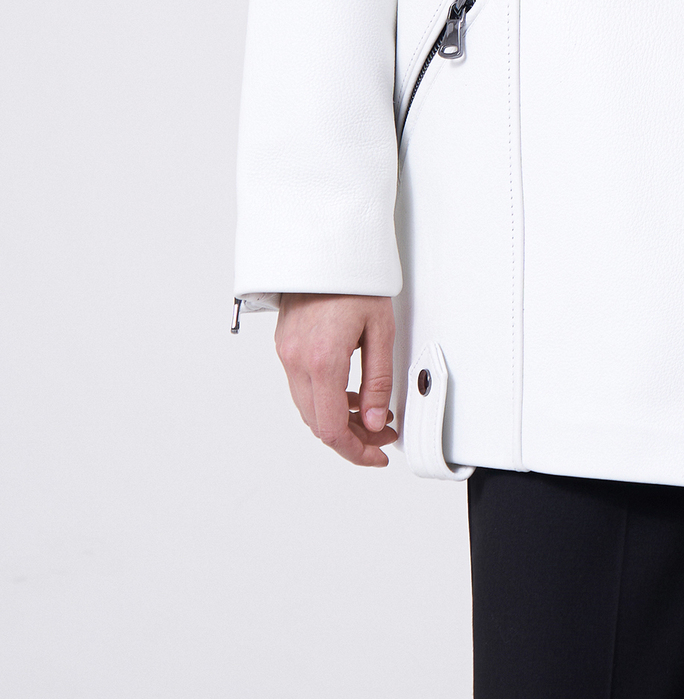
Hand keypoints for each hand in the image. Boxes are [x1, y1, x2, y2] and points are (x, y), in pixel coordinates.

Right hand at [275, 293, 397, 467]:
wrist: (326, 244)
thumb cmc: (356, 278)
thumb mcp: (381, 329)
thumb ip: (378, 380)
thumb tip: (373, 421)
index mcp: (322, 360)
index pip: (331, 429)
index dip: (355, 451)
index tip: (377, 455)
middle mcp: (296, 361)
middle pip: (317, 423)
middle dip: (352, 437)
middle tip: (382, 434)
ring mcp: (286, 353)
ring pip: (308, 407)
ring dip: (338, 419)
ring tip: (372, 415)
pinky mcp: (285, 345)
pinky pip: (302, 387)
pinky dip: (325, 399)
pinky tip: (351, 395)